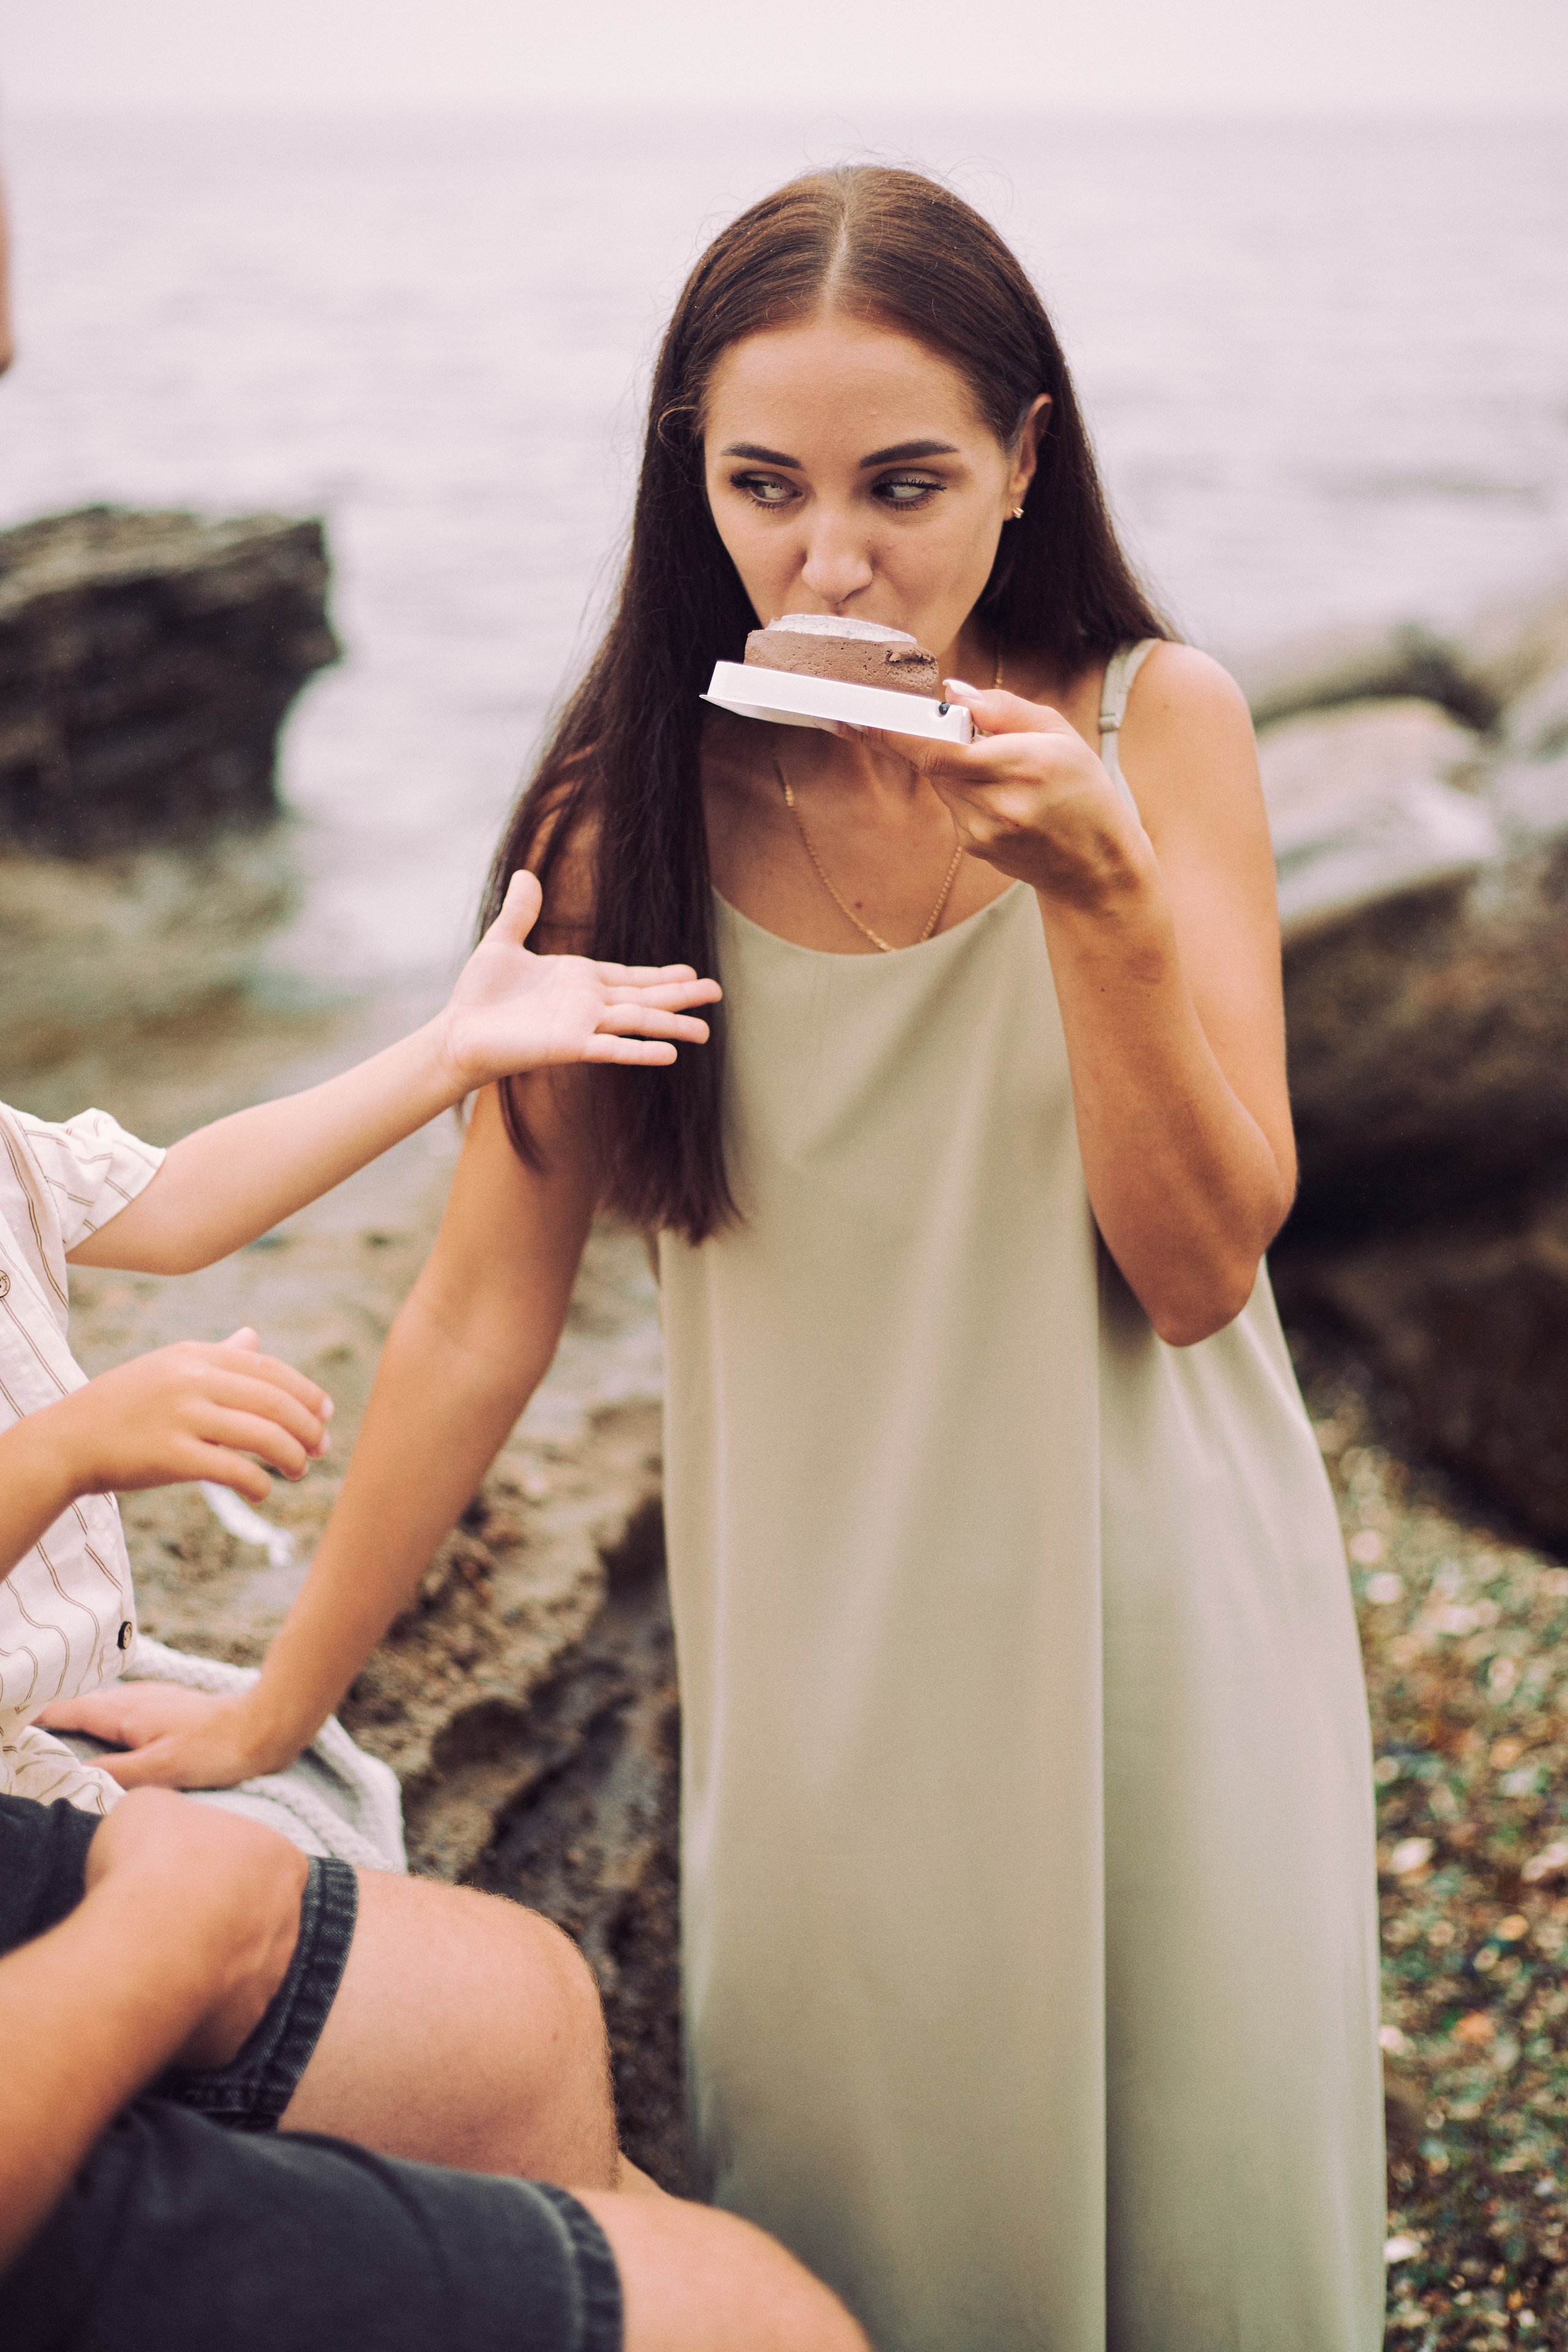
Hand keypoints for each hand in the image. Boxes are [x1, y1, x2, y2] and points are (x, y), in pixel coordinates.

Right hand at [35, 1326, 330, 1507]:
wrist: (67, 1440)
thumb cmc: (125, 1406)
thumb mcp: (169, 1367)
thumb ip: (216, 1355)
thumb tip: (253, 1336)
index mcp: (195, 1354)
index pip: (268, 1368)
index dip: (305, 1392)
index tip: (326, 1413)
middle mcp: (192, 1379)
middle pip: (274, 1401)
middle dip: (307, 1427)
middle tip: (322, 1448)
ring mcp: (181, 1416)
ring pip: (262, 1435)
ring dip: (291, 1457)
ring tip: (300, 1471)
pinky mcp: (171, 1456)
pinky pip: (233, 1470)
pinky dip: (259, 1483)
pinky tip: (264, 1491)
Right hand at [37, 1682, 288, 1792]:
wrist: (263, 1728)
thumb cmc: (214, 1750)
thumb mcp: (160, 1770)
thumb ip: (114, 1772)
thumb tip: (75, 1775)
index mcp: (126, 1711)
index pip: (69, 1710)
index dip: (41, 1718)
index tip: (17, 1729)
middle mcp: (135, 1698)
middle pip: (82, 1704)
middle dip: (54, 1716)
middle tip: (29, 1733)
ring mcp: (153, 1698)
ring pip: (104, 1704)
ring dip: (80, 1715)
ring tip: (57, 1732)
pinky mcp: (169, 1706)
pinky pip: (123, 1709)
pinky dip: (105, 1718)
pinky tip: (108, 1730)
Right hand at [84, 1786, 307, 2064]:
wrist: (142, 1943)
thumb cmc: (152, 1863)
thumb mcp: (150, 1806)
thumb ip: (168, 1815)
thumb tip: (159, 1824)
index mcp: (281, 1861)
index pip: (263, 1860)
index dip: (220, 1866)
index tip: (183, 1874)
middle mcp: (289, 1924)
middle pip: (256, 1919)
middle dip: (218, 1920)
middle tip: (167, 1921)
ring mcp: (268, 1984)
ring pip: (238, 1975)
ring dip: (204, 1969)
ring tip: (153, 1963)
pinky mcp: (236, 2034)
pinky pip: (212, 2024)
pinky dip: (185, 2015)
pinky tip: (151, 2001)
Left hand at [434, 871, 721, 1092]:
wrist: (457, 1032)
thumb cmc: (478, 995)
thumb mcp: (502, 943)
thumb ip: (521, 912)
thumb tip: (527, 874)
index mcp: (578, 980)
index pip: (629, 977)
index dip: (660, 976)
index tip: (689, 973)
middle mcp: (587, 1003)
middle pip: (644, 997)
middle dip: (680, 995)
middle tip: (716, 992)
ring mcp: (582, 1025)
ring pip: (637, 1021)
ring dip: (672, 1024)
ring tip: (706, 1030)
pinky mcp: (569, 1046)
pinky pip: (612, 1048)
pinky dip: (640, 1051)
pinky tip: (670, 1054)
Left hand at [858, 683, 1148, 905]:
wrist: (1096, 866)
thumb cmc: (1084, 790)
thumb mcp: (1060, 733)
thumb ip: (1003, 709)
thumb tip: (952, 693)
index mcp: (1024, 766)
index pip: (941, 750)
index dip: (895, 733)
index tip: (857, 716)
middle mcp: (999, 804)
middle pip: (933, 762)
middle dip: (931, 736)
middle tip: (952, 727)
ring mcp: (982, 832)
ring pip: (942, 782)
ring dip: (956, 764)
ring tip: (1003, 769)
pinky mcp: (974, 847)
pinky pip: (953, 803)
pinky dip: (966, 789)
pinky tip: (1003, 797)